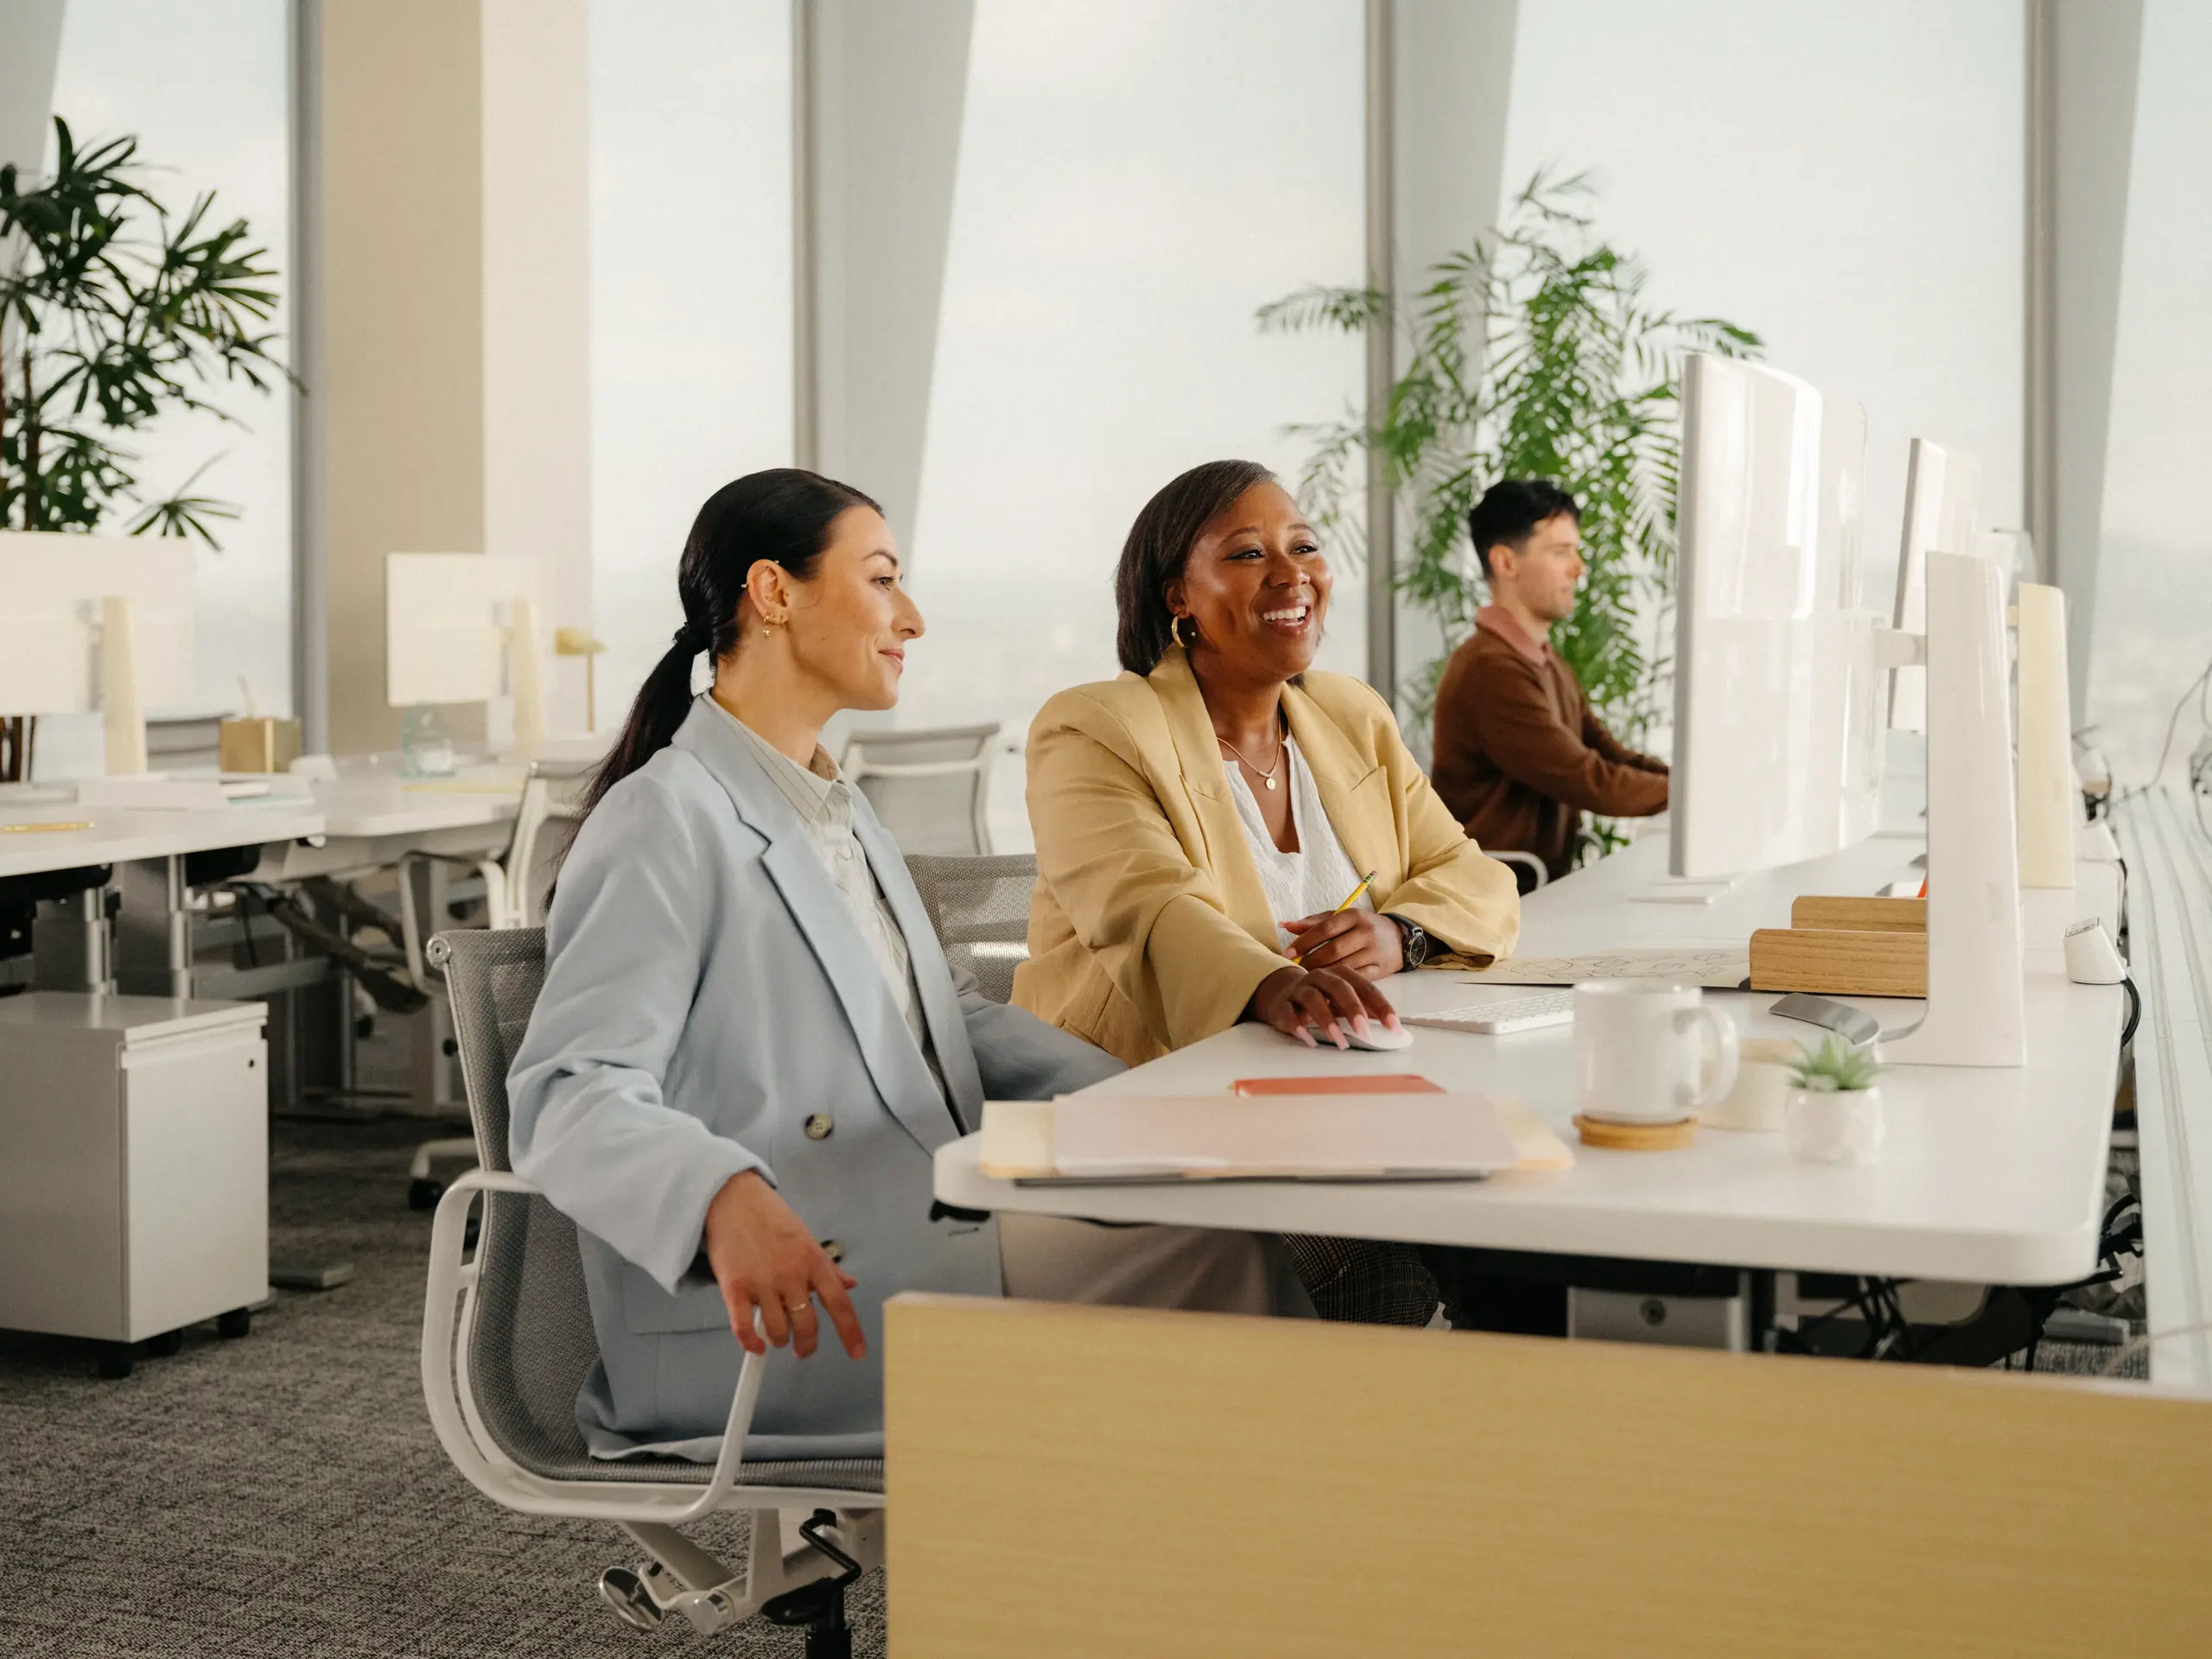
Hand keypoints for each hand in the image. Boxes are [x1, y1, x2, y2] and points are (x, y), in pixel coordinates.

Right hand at [701, 1170, 865, 1360]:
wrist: (732, 1198)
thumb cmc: (770, 1219)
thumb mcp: (806, 1239)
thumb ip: (827, 1268)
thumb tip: (850, 1285)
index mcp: (814, 1261)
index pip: (839, 1304)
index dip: (851, 1333)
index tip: (857, 1353)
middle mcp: (791, 1273)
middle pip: (807, 1327)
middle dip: (806, 1345)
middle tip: (802, 1347)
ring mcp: (762, 1281)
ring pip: (777, 1331)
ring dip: (778, 1340)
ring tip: (775, 1335)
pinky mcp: (734, 1287)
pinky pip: (743, 1328)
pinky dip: (750, 1343)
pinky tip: (755, 1346)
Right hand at [1246, 962, 1400, 1049]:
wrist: (1281, 991)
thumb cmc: (1321, 998)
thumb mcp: (1344, 1002)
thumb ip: (1365, 1010)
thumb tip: (1393, 1028)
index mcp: (1341, 975)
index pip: (1365, 989)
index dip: (1381, 1007)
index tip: (1394, 1027)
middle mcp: (1320, 977)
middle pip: (1338, 988)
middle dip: (1353, 1009)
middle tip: (1364, 1032)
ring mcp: (1299, 989)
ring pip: (1312, 999)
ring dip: (1326, 1019)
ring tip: (1338, 1040)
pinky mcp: (1281, 1004)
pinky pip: (1287, 1012)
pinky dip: (1296, 1025)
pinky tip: (1307, 1038)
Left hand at [1280, 909, 1403, 979]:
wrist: (1398, 938)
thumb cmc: (1361, 927)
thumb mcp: (1340, 918)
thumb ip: (1313, 923)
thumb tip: (1283, 925)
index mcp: (1354, 916)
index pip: (1325, 928)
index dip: (1305, 941)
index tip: (1288, 953)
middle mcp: (1366, 932)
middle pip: (1334, 949)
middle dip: (1311, 961)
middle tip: (1295, 969)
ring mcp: (1374, 952)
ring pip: (1344, 966)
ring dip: (1323, 974)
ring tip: (1307, 979)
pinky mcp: (1380, 969)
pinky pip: (1355, 979)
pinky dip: (1339, 985)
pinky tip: (1325, 988)